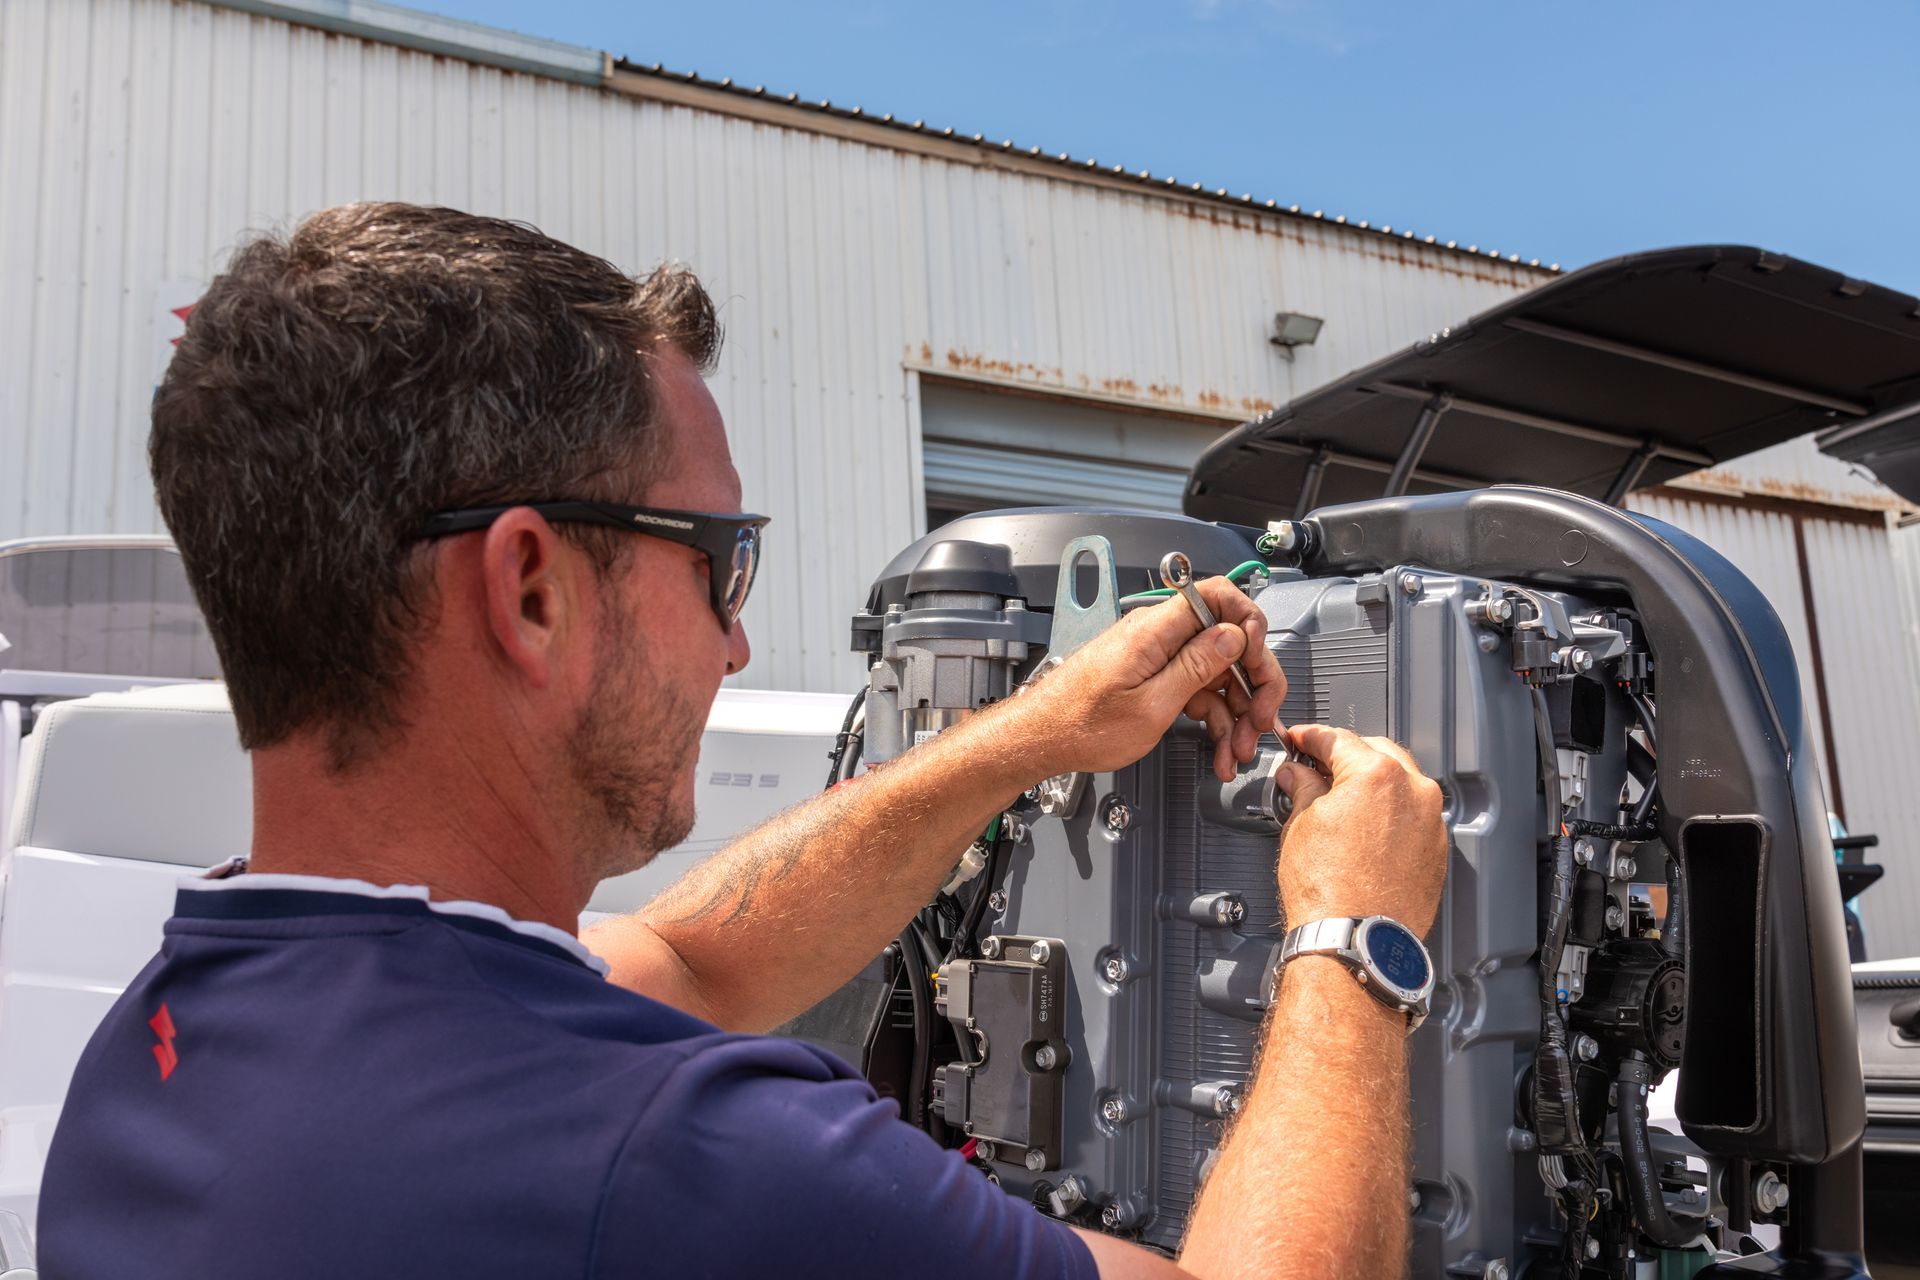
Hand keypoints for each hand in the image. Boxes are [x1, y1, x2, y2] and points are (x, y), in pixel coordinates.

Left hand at [1012, 575, 1286, 782]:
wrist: (1041, 740)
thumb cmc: (1081, 726)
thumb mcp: (1151, 706)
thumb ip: (1196, 667)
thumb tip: (1234, 635)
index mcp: (1155, 630)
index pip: (1218, 594)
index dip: (1249, 623)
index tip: (1259, 660)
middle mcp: (1156, 634)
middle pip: (1225, 639)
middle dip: (1251, 681)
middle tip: (1260, 719)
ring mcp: (1155, 654)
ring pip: (1214, 671)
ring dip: (1234, 711)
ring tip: (1236, 749)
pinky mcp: (1151, 675)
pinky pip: (1194, 687)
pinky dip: (1211, 716)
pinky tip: (1219, 746)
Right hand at [1274, 725, 1446, 933]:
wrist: (1356, 941)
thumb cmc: (1329, 893)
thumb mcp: (1301, 826)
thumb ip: (1303, 788)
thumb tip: (1298, 775)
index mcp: (1378, 775)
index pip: (1338, 739)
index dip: (1310, 737)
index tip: (1299, 741)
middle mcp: (1415, 791)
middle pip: (1376, 753)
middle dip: (1345, 756)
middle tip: (1316, 768)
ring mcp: (1431, 822)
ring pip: (1401, 783)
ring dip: (1372, 783)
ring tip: (1340, 800)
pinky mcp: (1437, 850)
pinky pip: (1413, 816)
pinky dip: (1390, 813)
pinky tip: (1365, 828)